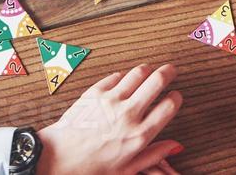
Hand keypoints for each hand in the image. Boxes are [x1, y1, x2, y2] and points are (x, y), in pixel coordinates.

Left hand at [38, 63, 183, 174]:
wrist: (60, 158)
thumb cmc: (93, 167)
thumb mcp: (128, 169)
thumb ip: (154, 154)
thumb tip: (176, 146)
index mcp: (139, 136)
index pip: (169, 106)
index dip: (176, 98)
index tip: (175, 96)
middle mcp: (128, 114)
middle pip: (157, 81)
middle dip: (168, 72)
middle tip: (171, 70)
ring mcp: (111, 101)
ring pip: (138, 72)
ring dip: (147, 70)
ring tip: (148, 72)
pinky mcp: (95, 92)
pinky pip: (116, 76)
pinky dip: (123, 77)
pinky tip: (123, 82)